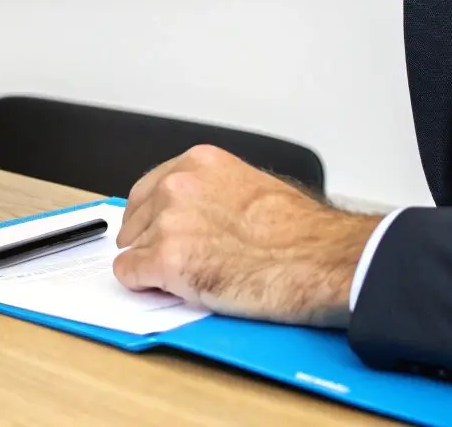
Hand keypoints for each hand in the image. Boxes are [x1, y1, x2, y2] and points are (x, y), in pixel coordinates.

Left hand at [111, 145, 378, 326]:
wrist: (322, 259)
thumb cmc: (304, 233)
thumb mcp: (253, 188)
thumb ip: (215, 195)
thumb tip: (198, 216)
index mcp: (199, 163)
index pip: (147, 190)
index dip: (152, 219)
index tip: (158, 234)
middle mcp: (177, 185)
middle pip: (135, 221)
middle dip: (152, 243)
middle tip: (184, 262)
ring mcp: (168, 222)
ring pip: (133, 250)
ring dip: (154, 267)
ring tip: (196, 276)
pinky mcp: (166, 260)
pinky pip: (129, 276)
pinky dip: (146, 287)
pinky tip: (176, 289)